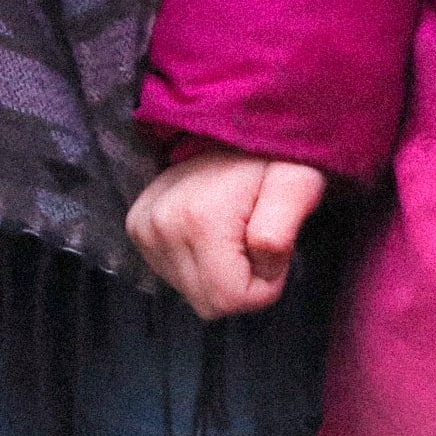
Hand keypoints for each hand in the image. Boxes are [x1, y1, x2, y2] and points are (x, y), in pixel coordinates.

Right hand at [126, 148, 327, 319]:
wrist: (234, 132)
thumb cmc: (275, 161)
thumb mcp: (297, 186)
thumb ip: (282, 230)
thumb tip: (261, 263)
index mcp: (198, 220)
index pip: (230, 300)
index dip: (265, 286)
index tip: (274, 251)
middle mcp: (160, 226)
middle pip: (210, 303)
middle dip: (244, 284)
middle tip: (256, 241)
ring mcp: (143, 228)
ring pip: (194, 294)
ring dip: (223, 275)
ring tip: (235, 234)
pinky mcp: (137, 229)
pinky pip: (177, 278)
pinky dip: (203, 267)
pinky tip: (214, 235)